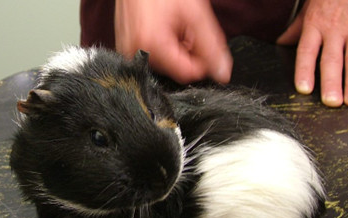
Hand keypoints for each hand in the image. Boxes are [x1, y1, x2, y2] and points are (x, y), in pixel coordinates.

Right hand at [114, 0, 232, 83]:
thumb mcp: (195, 14)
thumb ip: (211, 46)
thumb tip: (222, 74)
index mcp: (152, 44)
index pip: (186, 73)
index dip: (201, 63)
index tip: (205, 46)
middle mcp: (136, 52)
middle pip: (175, 70)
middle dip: (187, 53)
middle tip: (187, 28)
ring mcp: (128, 51)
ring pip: (164, 65)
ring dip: (175, 50)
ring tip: (173, 25)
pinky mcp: (125, 49)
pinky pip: (151, 57)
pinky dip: (162, 47)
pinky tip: (162, 28)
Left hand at [277, 0, 347, 106]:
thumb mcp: (308, 10)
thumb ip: (296, 30)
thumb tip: (280, 43)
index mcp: (315, 26)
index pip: (306, 51)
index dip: (304, 70)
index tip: (304, 89)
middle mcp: (335, 29)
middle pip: (331, 59)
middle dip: (331, 82)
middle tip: (331, 102)